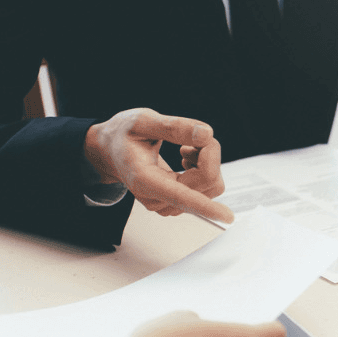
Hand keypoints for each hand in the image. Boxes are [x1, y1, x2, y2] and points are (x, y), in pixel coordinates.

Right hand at [84, 108, 234, 222]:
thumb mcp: (142, 120)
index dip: (204, 205)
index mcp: (144, 179)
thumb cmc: (123, 135)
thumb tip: (206, 135)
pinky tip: (186, 161)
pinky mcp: (178, 204)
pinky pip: (207, 189)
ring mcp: (168, 205)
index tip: (226, 216)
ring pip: (211, 186)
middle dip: (207, 153)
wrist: (111, 151)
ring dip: (206, 163)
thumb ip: (173, 127)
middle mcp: (157, 199)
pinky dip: (204, 170)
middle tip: (189, 138)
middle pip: (206, 181)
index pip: (180, 194)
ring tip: (185, 150)